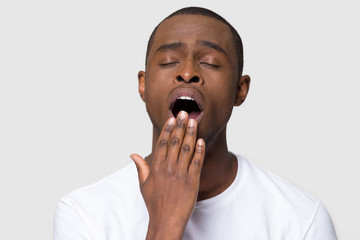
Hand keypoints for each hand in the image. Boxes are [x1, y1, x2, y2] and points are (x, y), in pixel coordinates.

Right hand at [131, 111, 204, 239]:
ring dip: (190, 133)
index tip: (171, 117)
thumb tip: (133, 154)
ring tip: (194, 121)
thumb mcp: (143, 185)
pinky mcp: (192, 181)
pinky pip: (197, 163)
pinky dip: (199, 150)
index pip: (162, 143)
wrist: (166, 220)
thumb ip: (140, 167)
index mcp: (156, 168)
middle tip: (184, 112)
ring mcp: (181, 174)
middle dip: (180, 125)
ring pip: (186, 149)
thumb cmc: (154, 203)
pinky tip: (201, 140)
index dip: (168, 129)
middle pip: (174, 142)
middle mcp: (168, 168)